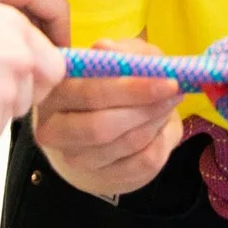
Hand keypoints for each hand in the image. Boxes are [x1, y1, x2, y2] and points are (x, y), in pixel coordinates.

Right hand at [32, 38, 182, 197]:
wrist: (113, 123)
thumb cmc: (114, 83)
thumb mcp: (122, 57)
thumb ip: (121, 51)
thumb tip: (106, 49)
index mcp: (52, 92)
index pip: (87, 93)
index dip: (129, 88)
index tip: (167, 80)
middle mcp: (54, 130)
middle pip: (100, 127)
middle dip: (145, 108)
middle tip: (174, 91)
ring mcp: (75, 159)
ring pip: (124, 145)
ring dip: (155, 121)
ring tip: (169, 101)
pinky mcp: (102, 178)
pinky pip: (141, 163)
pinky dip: (161, 140)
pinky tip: (162, 124)